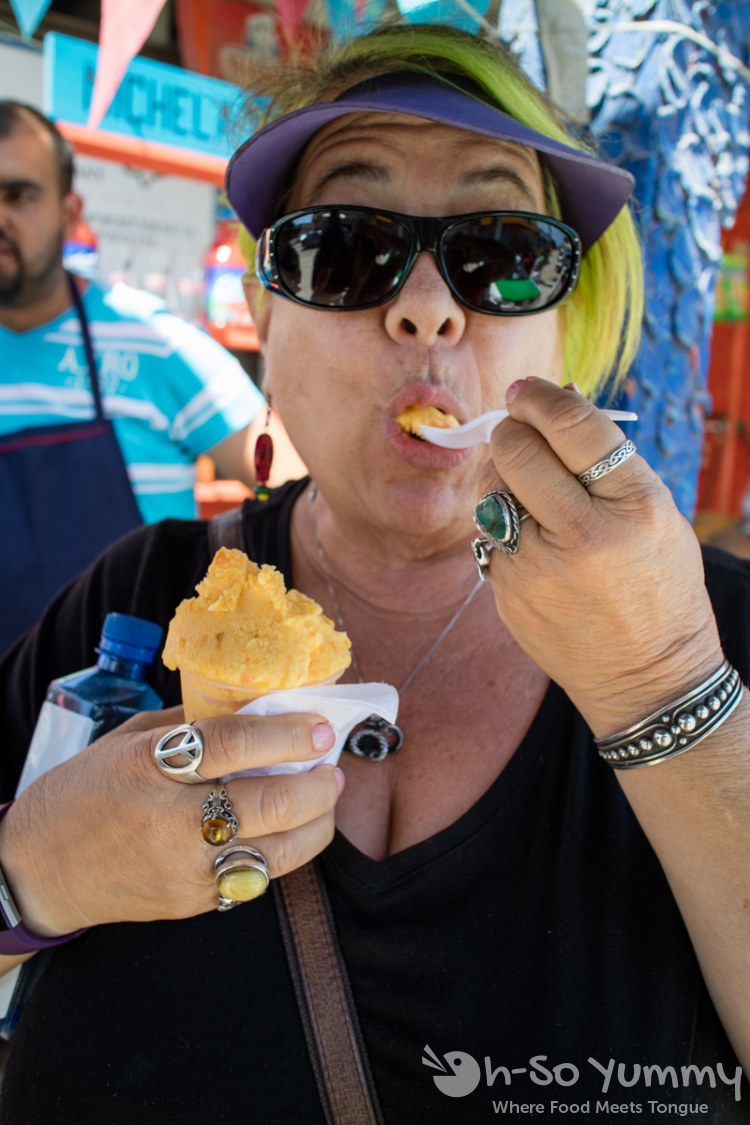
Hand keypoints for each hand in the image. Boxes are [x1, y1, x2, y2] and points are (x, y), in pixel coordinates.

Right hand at [0, 705, 342, 935]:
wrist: (40, 870)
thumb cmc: (85, 792)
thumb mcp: (130, 740)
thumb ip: (192, 725)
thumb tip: (258, 706)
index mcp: (150, 768)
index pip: (233, 745)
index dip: (287, 734)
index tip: (320, 728)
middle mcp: (171, 822)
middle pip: (270, 804)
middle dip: (318, 784)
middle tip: (332, 766)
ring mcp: (185, 870)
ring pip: (278, 853)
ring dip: (317, 824)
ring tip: (326, 800)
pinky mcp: (194, 904)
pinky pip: (258, 879)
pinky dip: (285, 853)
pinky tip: (292, 832)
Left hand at [477, 377, 723, 735]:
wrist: (646, 677)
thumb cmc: (658, 585)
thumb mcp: (657, 514)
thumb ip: (606, 460)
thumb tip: (556, 400)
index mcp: (634, 506)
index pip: (574, 425)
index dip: (541, 397)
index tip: (525, 390)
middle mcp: (583, 535)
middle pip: (518, 450)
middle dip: (511, 429)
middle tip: (516, 427)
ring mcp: (537, 568)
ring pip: (493, 490)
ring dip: (505, 477)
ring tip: (535, 494)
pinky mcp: (506, 593)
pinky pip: (489, 535)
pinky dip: (504, 527)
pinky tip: (535, 544)